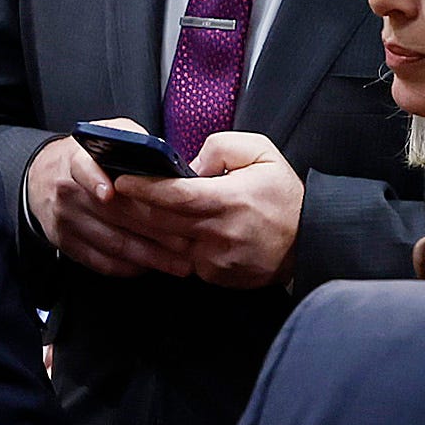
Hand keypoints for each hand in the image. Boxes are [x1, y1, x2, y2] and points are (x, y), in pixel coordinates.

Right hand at [26, 134, 190, 279]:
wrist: (44, 177)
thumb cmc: (89, 157)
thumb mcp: (108, 134)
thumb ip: (134, 142)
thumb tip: (170, 164)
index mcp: (77, 159)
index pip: (84, 168)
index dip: (96, 180)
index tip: (109, 192)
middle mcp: (67, 191)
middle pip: (113, 214)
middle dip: (154, 230)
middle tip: (186, 242)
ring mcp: (65, 220)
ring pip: (112, 243)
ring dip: (149, 256)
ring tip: (179, 262)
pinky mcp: (66, 243)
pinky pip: (100, 261)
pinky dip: (129, 268)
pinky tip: (152, 267)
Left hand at [106, 131, 305, 288]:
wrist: (310, 240)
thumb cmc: (284, 195)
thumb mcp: (261, 152)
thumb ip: (221, 147)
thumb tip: (189, 163)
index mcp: (230, 200)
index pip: (175, 195)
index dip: (144, 188)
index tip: (121, 180)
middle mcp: (220, 233)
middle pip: (161, 222)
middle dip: (133, 208)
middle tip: (115, 194)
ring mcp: (216, 259)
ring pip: (167, 243)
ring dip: (148, 229)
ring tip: (136, 212)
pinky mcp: (216, 276)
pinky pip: (184, 260)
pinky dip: (175, 246)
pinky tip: (174, 233)